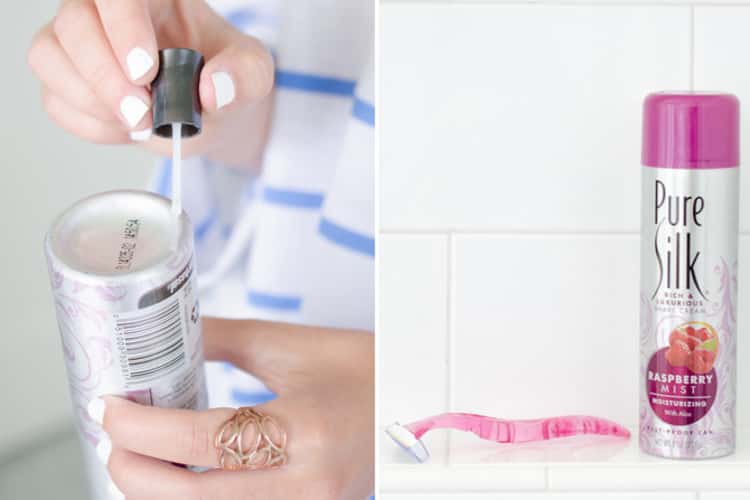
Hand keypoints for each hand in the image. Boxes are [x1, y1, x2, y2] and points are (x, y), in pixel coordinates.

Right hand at [27, 0, 273, 166]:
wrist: (211, 114)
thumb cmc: (227, 79)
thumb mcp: (254, 74)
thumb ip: (244, 76)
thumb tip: (213, 90)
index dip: (122, 26)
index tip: (146, 71)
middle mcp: (107, 11)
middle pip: (73, 21)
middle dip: (105, 76)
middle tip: (144, 113)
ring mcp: (81, 43)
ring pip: (48, 56)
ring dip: (91, 100)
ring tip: (141, 123)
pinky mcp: (68, 81)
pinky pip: (54, 100)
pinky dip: (89, 124)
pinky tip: (126, 130)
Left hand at [96, 318, 373, 499]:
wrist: (414, 398)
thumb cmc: (361, 367)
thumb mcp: (290, 346)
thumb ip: (222, 339)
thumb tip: (162, 334)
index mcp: (305, 428)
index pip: (201, 440)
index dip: (143, 428)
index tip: (112, 408)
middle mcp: (307, 482)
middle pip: (193, 497)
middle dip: (136, 472)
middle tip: (115, 438)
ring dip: (161, 493)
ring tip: (141, 457)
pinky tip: (182, 478)